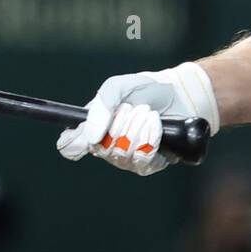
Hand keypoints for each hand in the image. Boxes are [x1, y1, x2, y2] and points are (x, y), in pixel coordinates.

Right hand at [56, 61, 217, 175]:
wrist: (179, 95)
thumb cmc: (145, 89)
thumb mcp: (118, 87)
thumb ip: (100, 106)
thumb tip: (90, 137)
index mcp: (94, 127)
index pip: (70, 147)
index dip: (73, 144)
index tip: (88, 133)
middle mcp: (108, 146)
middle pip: (101, 149)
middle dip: (119, 125)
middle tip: (133, 108)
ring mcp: (128, 157)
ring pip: (122, 155)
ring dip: (137, 130)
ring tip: (148, 113)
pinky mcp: (149, 164)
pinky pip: (142, 161)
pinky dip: (150, 140)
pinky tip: (156, 126)